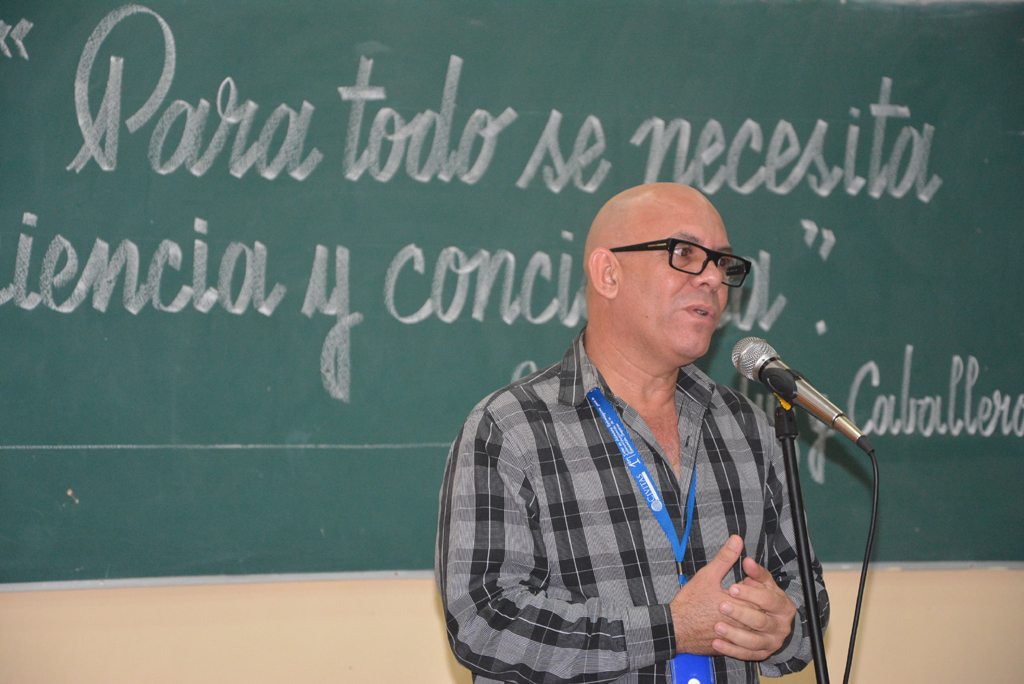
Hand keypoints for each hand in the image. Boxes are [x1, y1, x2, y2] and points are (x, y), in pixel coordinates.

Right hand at [669, 535, 754, 654]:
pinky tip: (735, 626)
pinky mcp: (729, 646)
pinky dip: (742, 634)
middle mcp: (742, 624)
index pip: (762, 597)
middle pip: (761, 614)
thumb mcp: (707, 576)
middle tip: (747, 595)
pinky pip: (744, 643)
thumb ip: (725, 558)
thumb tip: (736, 540)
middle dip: (758, 603)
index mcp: (740, 604)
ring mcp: (736, 637)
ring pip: (754, 630)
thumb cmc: (690, 603)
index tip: (750, 581)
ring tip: (742, 610)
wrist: (676, 628)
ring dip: (751, 620)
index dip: (758, 587)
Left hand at [711, 555, 796, 660]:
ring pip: (753, 640)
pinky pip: (745, 654)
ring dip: (734, 634)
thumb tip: (741, 548)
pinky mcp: (761, 654)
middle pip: (761, 621)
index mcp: (783, 606)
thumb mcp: (756, 582)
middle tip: (721, 605)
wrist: (757, 620)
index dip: (750, 593)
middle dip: (740, 613)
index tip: (731, 588)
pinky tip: (716, 642)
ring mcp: (771, 642)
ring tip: (716, 626)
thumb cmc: (756, 597)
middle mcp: (781, 626)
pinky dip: (730, 649)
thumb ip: (752, 569)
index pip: (768, 599)